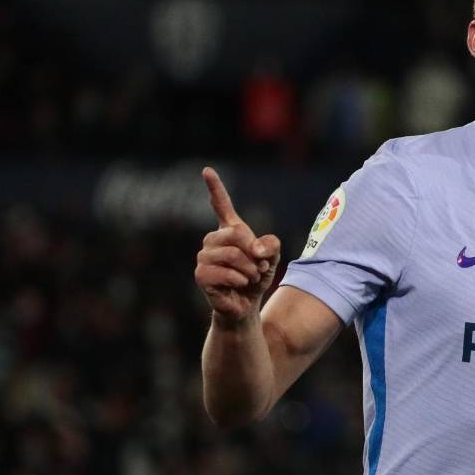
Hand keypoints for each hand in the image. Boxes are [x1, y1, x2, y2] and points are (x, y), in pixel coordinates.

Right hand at [195, 167, 281, 325]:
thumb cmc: (257, 278)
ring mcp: (204, 257)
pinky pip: (224, 273)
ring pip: (232, 255)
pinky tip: (239, 285)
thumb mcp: (272, 258)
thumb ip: (271, 245)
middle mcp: (213, 240)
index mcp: (230, 231)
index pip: (221, 205)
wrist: (247, 304)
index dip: (215, 188)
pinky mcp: (201, 275)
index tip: (207, 170)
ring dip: (250, 270)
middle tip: (259, 268)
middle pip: (237, 235)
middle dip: (254, 253)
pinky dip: (239, 281)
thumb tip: (256, 248)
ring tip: (250, 278)